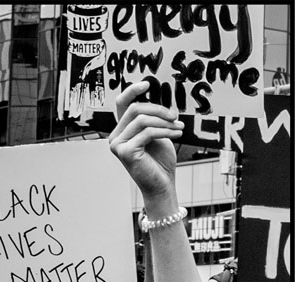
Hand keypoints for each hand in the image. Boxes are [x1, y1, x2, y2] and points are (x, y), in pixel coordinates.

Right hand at [108, 81, 183, 201]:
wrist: (162, 184)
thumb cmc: (160, 161)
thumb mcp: (157, 133)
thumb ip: (152, 118)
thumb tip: (159, 99)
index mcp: (121, 131)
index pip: (122, 104)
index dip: (132, 90)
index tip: (147, 84)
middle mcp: (115, 137)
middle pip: (135, 109)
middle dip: (159, 109)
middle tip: (175, 116)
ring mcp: (118, 146)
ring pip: (142, 119)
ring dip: (165, 121)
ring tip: (179, 126)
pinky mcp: (125, 152)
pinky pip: (147, 132)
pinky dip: (165, 130)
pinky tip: (177, 133)